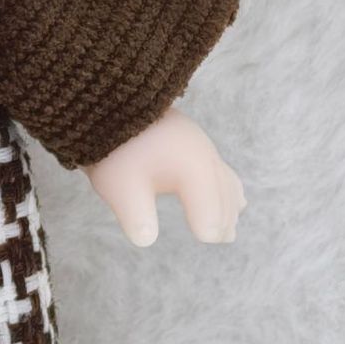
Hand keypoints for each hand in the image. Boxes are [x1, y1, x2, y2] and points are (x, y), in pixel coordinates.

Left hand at [81, 107, 246, 246]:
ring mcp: (201, 146)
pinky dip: (227, 188)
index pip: (207, 208)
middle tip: (220, 239)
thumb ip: (135, 216)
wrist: (112, 103)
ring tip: (228, 229)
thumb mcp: (119, 186)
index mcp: (192, 169)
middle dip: (222, 219)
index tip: (205, 239)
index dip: (207, 227)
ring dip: (228, 205)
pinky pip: (221, 169)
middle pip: (221, 196)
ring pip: (225, 182)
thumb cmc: (116, 149)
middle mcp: (204, 156)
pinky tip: (232, 198)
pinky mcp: (194, 141)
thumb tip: (145, 240)